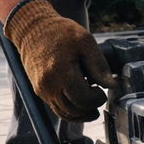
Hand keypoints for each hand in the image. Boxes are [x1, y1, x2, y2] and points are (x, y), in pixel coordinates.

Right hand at [4, 0, 114, 121]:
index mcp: (60, 71)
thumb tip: (111, 85)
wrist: (31, 28)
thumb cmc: (59, 32)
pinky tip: (80, 103)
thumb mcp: (85, 41)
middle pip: (75, 110)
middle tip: (97, 94)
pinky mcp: (40, 92)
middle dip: (91, 107)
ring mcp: (42, 90)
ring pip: (66, 114)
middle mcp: (48, 85)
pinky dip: (72, 112)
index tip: (101, 89)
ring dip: (82, 113)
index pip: (83, 99)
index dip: (97, 98)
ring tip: (90, 100)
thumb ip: (99, 65)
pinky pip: (58, 110)